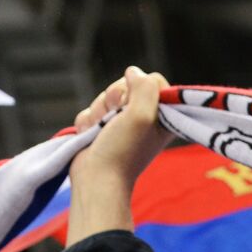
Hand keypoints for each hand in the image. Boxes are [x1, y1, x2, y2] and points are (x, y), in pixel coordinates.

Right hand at [67, 67, 173, 244]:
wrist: (96, 179)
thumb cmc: (122, 152)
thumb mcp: (142, 116)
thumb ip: (145, 87)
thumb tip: (133, 72)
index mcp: (163, 116)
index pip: (153, 80)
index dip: (138, 88)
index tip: (132, 108)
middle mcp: (145, 118)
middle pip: (126, 85)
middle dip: (112, 99)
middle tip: (113, 119)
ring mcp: (123, 124)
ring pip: (105, 96)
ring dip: (98, 112)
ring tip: (100, 132)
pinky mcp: (103, 129)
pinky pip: (91, 110)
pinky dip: (87, 122)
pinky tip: (91, 136)